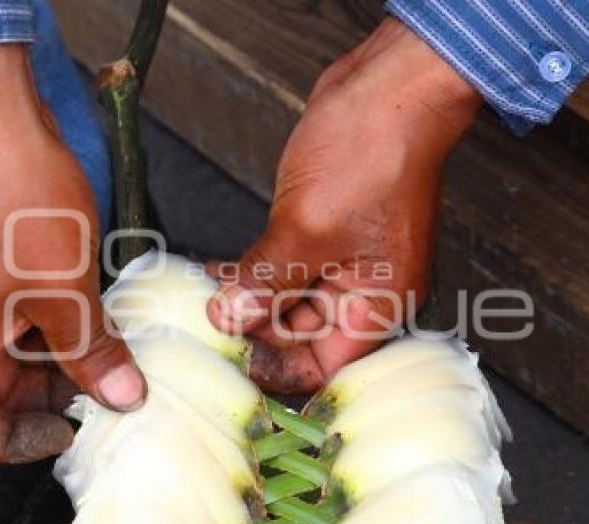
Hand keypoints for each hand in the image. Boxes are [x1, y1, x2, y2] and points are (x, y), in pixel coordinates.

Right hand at [0, 46, 145, 462]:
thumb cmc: (21, 201)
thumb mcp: (65, 288)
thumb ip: (91, 350)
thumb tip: (124, 400)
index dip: (17, 441)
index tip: (71, 426)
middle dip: (50, 397)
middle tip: (110, 387)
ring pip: (8, 351)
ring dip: (57, 358)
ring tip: (113, 351)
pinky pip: (14, 314)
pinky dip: (51, 323)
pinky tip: (95, 313)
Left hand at [208, 18, 480, 393]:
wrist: (385, 87)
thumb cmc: (370, 155)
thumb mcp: (307, 230)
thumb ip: (266, 281)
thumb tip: (228, 319)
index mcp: (377, 307)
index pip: (323, 367)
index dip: (276, 370)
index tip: (228, 361)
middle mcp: (363, 293)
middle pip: (301, 338)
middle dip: (254, 332)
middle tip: (204, 329)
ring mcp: (343, 263)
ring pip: (287, 302)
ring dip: (248, 302)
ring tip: (203, 302)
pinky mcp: (322, 235)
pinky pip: (284, 269)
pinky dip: (254, 274)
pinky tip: (217, 274)